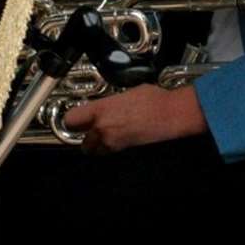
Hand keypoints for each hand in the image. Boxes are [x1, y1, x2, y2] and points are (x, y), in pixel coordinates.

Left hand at [63, 84, 206, 153]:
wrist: (172, 114)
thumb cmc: (155, 99)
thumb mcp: (129, 92)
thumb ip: (112, 102)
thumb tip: (109, 105)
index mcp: (101, 109)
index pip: (71, 120)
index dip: (73, 121)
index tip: (77, 120)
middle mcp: (103, 128)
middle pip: (82, 143)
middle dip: (87, 139)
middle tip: (94, 132)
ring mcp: (114, 142)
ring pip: (96, 151)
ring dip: (99, 146)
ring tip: (109, 138)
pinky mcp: (125, 150)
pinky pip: (111, 152)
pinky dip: (113, 149)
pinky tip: (123, 140)